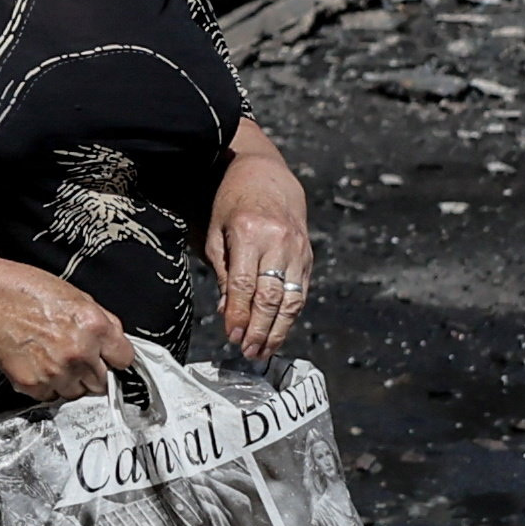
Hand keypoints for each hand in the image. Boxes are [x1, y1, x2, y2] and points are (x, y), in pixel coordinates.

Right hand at [0, 268, 138, 403]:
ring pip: (78, 393)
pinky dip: (46, 386)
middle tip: (75, 358)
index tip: (107, 358)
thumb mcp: (75, 295)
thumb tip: (114, 339)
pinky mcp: (36, 385)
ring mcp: (58, 372)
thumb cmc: (26, 293)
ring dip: (70, 382)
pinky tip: (38, 365)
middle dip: (92, 372)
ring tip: (53, 361)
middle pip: (102, 381)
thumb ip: (100, 320)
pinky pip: (52, 396)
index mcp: (95, 326)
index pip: (124, 359)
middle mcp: (81, 352)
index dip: (114, 358)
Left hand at [209, 138, 313, 370]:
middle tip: (248, 352)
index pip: (244, 285)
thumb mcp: (217, 232)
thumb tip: (227, 312)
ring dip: (278, 330)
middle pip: (270, 297)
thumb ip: (223, 272)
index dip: (238, 315)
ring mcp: (297, 248)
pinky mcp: (308, 254)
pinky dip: (290, 315)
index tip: (231, 337)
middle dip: (259, 329)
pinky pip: (301, 291)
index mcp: (250, 233)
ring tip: (264, 350)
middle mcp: (278, 241)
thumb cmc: (233, 202)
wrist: (267, 173)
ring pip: (291, 299)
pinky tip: (278, 331)